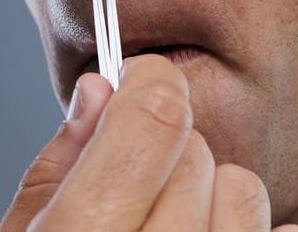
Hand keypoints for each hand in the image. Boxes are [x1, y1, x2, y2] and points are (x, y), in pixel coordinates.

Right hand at [0, 55, 297, 230]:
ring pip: (245, 191)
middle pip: (195, 150)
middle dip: (161, 144)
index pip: (152, 119)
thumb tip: (97, 90)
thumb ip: (52, 168)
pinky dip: (244, 228)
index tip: (137, 79)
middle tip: (135, 167)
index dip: (144, 82)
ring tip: (170, 210)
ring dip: (208, 188)